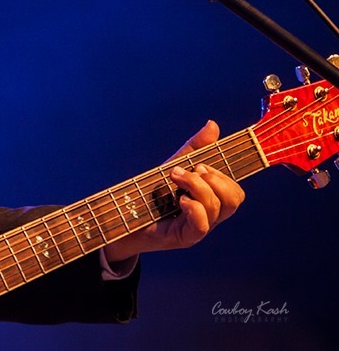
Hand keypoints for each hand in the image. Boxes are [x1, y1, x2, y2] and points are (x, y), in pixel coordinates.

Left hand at [103, 120, 245, 263]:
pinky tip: (180, 201)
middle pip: (234, 199)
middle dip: (213, 178)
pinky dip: (194, 208)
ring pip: (218, 208)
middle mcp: (210, 215)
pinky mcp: (184, 237)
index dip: (224, 175)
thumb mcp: (174, 164)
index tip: (199, 164)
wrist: (124, 215)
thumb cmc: (152, 191)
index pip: (236, 191)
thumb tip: (213, 124)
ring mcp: (199, 227)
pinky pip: (202, 225)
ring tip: (175, 178)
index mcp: (211, 199)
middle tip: (189, 171)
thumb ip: (195, 147)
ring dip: (197, 186)